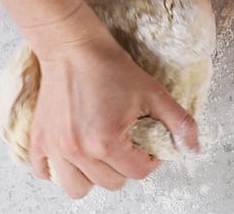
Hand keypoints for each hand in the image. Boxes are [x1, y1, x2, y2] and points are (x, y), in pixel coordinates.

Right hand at [27, 12, 198, 198]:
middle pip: (111, 183)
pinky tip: (70, 154)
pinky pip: (42, 171)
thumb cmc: (108, 66)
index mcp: (107, 142)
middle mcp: (79, 149)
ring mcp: (56, 145)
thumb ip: (179, 123)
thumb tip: (193, 149)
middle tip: (124, 143)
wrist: (72, 45)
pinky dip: (56, 169)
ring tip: (97, 155)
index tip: (145, 143)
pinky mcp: (40, 136)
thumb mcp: (153, 92)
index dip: (149, 159)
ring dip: (90, 176)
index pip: (138, 173)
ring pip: (77, 187)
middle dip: (123, 167)